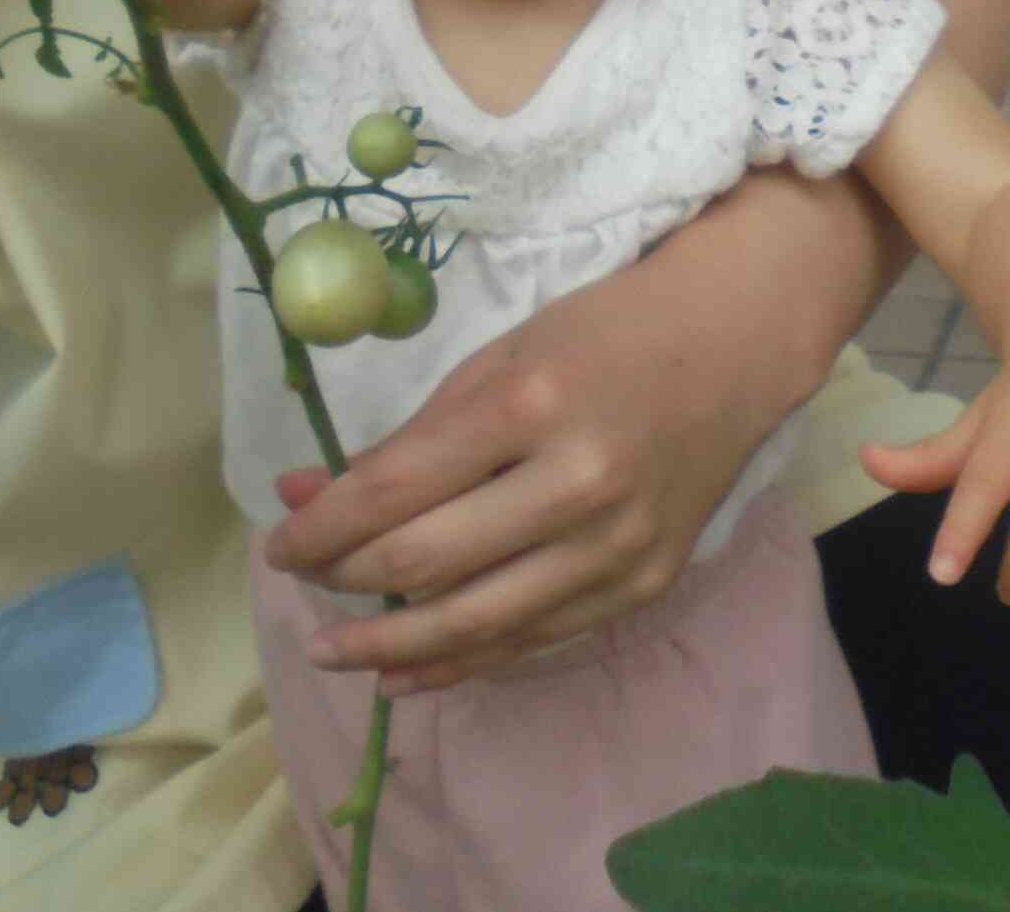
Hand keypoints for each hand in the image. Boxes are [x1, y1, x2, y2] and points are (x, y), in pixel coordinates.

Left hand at [260, 259, 793, 695]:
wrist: (731, 350)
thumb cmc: (602, 336)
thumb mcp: (496, 360)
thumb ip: (407, 437)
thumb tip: (304, 491)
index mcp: (529, 405)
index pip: (395, 490)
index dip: (322, 527)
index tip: (278, 542)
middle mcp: (575, 484)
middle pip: (427, 561)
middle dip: (345, 580)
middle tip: (300, 582)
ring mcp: (614, 545)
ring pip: (477, 623)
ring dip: (390, 648)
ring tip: (335, 651)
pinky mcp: (640, 585)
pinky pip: (534, 640)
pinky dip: (464, 662)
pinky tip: (410, 672)